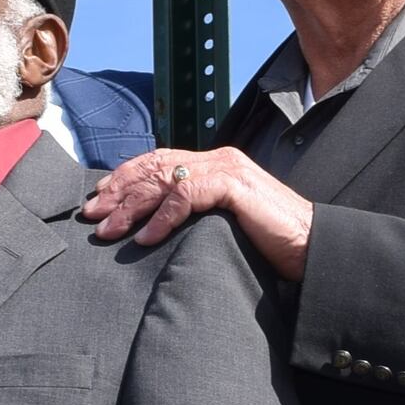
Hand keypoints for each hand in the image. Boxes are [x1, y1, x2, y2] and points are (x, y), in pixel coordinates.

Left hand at [79, 149, 312, 281]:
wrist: (313, 245)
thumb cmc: (271, 241)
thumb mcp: (225, 221)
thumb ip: (198, 213)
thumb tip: (156, 227)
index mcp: (215, 164)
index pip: (159, 160)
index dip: (125, 176)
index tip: (100, 198)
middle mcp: (218, 159)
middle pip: (154, 168)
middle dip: (118, 192)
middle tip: (91, 215)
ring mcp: (227, 169)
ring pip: (164, 180)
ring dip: (131, 207)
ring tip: (108, 230)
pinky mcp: (235, 186)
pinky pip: (186, 196)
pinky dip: (162, 218)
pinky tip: (145, 239)